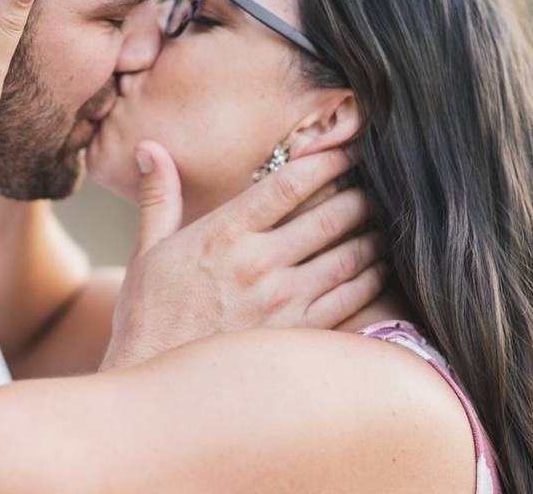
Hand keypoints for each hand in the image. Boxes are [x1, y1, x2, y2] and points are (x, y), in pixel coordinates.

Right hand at [100, 142, 384, 369]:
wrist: (158, 384)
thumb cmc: (150, 315)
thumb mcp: (148, 250)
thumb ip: (158, 196)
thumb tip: (148, 147)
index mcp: (223, 235)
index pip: (287, 185)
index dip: (326, 161)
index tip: (347, 148)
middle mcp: (258, 264)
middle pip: (329, 217)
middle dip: (359, 194)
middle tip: (377, 182)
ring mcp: (283, 302)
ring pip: (349, 256)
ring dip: (372, 234)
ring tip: (384, 220)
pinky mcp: (299, 335)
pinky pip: (350, 299)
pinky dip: (371, 278)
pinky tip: (378, 266)